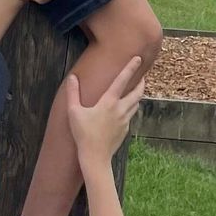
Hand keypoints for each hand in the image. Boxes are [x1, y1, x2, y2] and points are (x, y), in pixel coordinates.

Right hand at [66, 55, 143, 169]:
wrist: (95, 157)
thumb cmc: (83, 134)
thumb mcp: (74, 112)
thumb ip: (73, 93)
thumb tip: (72, 77)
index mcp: (109, 102)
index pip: (122, 80)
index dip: (131, 68)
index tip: (138, 58)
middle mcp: (120, 109)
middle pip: (137, 92)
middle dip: (142, 82)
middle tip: (144, 75)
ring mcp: (125, 121)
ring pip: (135, 104)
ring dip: (137, 95)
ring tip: (136, 90)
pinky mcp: (125, 130)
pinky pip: (130, 116)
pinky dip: (130, 109)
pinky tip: (125, 110)